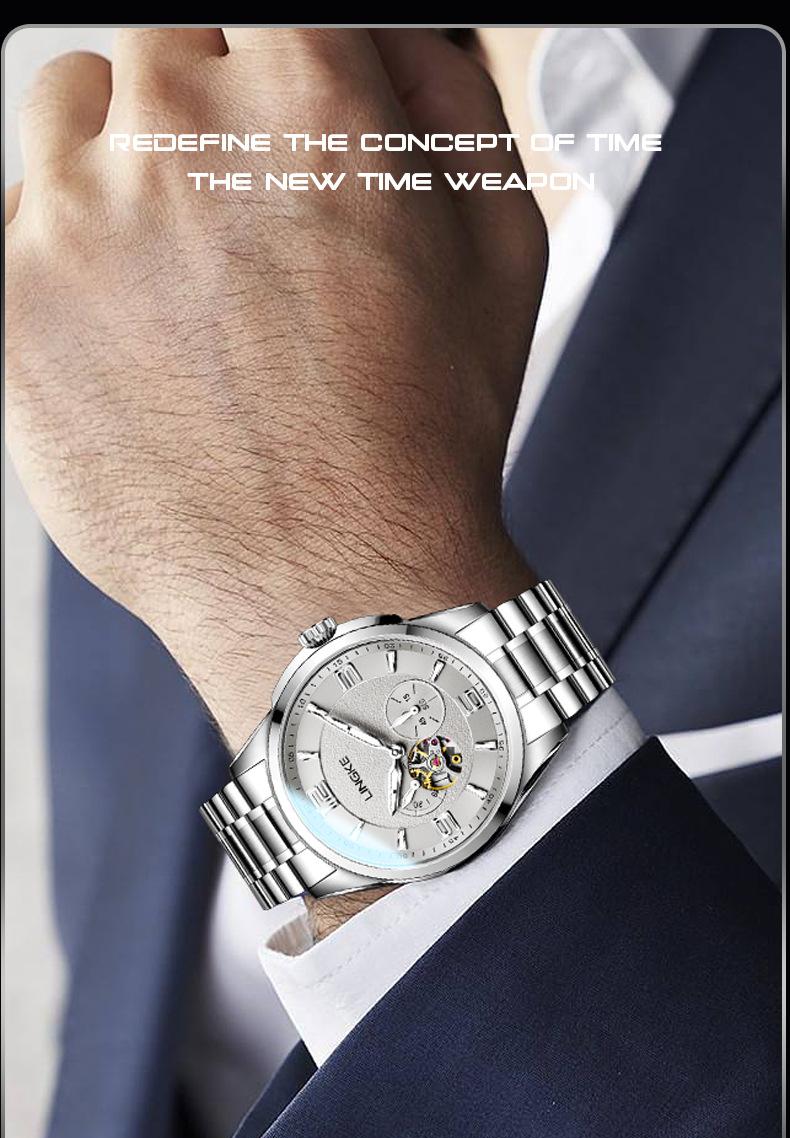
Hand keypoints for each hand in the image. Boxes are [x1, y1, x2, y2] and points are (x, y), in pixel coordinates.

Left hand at [5, 28, 544, 749]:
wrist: (334, 585)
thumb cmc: (419, 438)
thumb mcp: (499, 251)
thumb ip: (444, 101)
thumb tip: (387, 43)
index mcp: (307, 100)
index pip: (262, 9)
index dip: (278, 66)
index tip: (277, 109)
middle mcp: (177, 138)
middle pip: (161, 45)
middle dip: (206, 110)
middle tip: (244, 212)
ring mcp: (76, 222)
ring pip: (69, 111)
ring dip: (120, 157)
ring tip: (182, 266)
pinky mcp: (11, 308)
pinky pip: (13, 220)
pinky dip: (64, 249)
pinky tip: (133, 326)